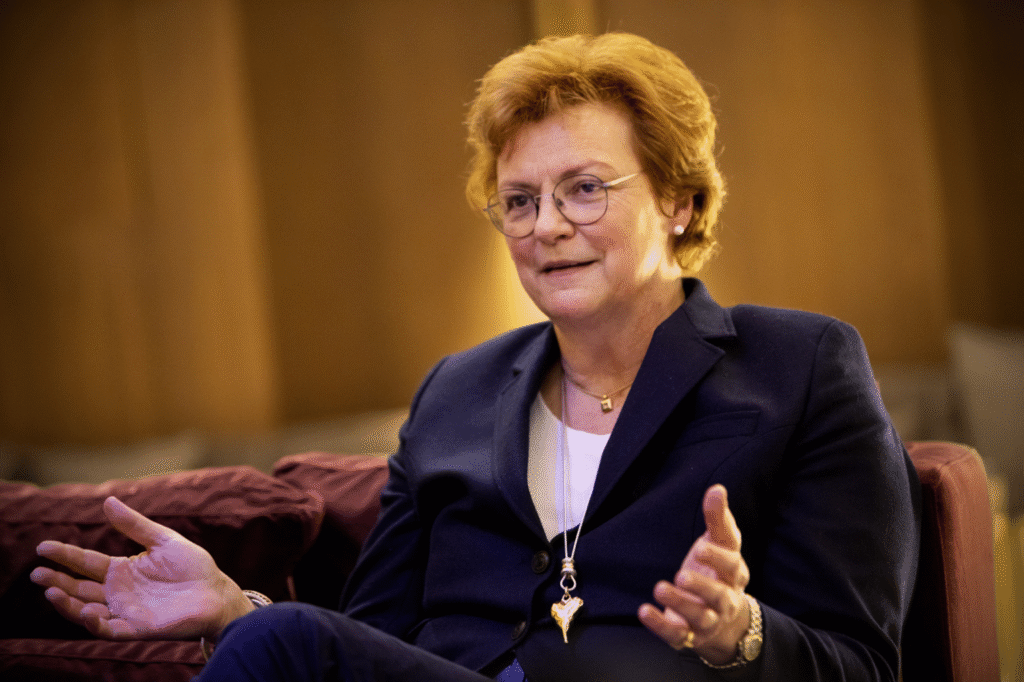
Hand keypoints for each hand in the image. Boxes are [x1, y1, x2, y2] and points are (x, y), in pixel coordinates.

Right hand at [30, 496, 253, 639]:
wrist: (216, 592)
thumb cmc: (193, 566)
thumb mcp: (163, 540)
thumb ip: (135, 525)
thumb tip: (107, 500)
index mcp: (122, 570)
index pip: (86, 562)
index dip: (64, 555)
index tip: (43, 547)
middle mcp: (118, 592)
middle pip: (79, 587)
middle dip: (56, 581)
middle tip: (36, 573)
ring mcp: (125, 611)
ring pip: (86, 610)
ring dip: (67, 603)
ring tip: (51, 591)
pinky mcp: (136, 628)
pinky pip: (108, 629)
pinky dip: (94, 622)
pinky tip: (84, 611)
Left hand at [638, 485, 751, 663]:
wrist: (723, 620)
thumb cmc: (716, 571)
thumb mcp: (718, 544)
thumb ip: (717, 518)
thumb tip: (717, 489)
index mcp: (734, 575)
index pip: (732, 566)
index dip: (718, 558)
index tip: (700, 546)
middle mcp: (725, 600)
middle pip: (719, 596)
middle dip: (702, 586)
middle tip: (682, 574)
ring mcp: (708, 620)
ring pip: (700, 617)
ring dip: (680, 604)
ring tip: (660, 588)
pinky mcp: (689, 635)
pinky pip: (678, 636)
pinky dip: (661, 626)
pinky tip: (645, 611)